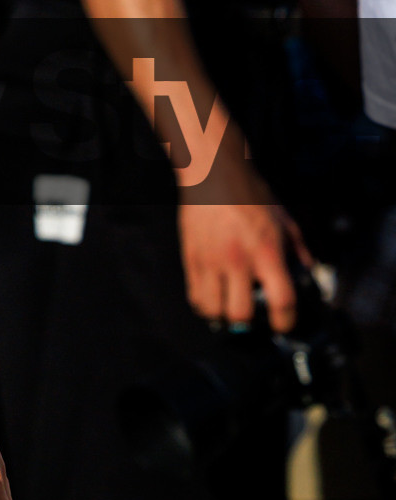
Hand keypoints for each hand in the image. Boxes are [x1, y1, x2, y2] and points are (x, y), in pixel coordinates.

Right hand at [177, 151, 305, 332]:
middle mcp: (238, 261)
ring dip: (223, 316)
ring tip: (230, 309)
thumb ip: (299, 252)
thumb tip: (307, 275)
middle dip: (250, 324)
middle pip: (241, 314)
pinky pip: (194, 296)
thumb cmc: (250, 195)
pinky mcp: (191, 259)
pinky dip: (204, 305)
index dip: (286, 321)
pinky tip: (213, 298)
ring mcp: (211, 262)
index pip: (282, 301)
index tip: (284, 324)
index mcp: (267, 252)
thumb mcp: (285, 221)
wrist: (213, 176)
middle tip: (254, 318)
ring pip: (213, 311)